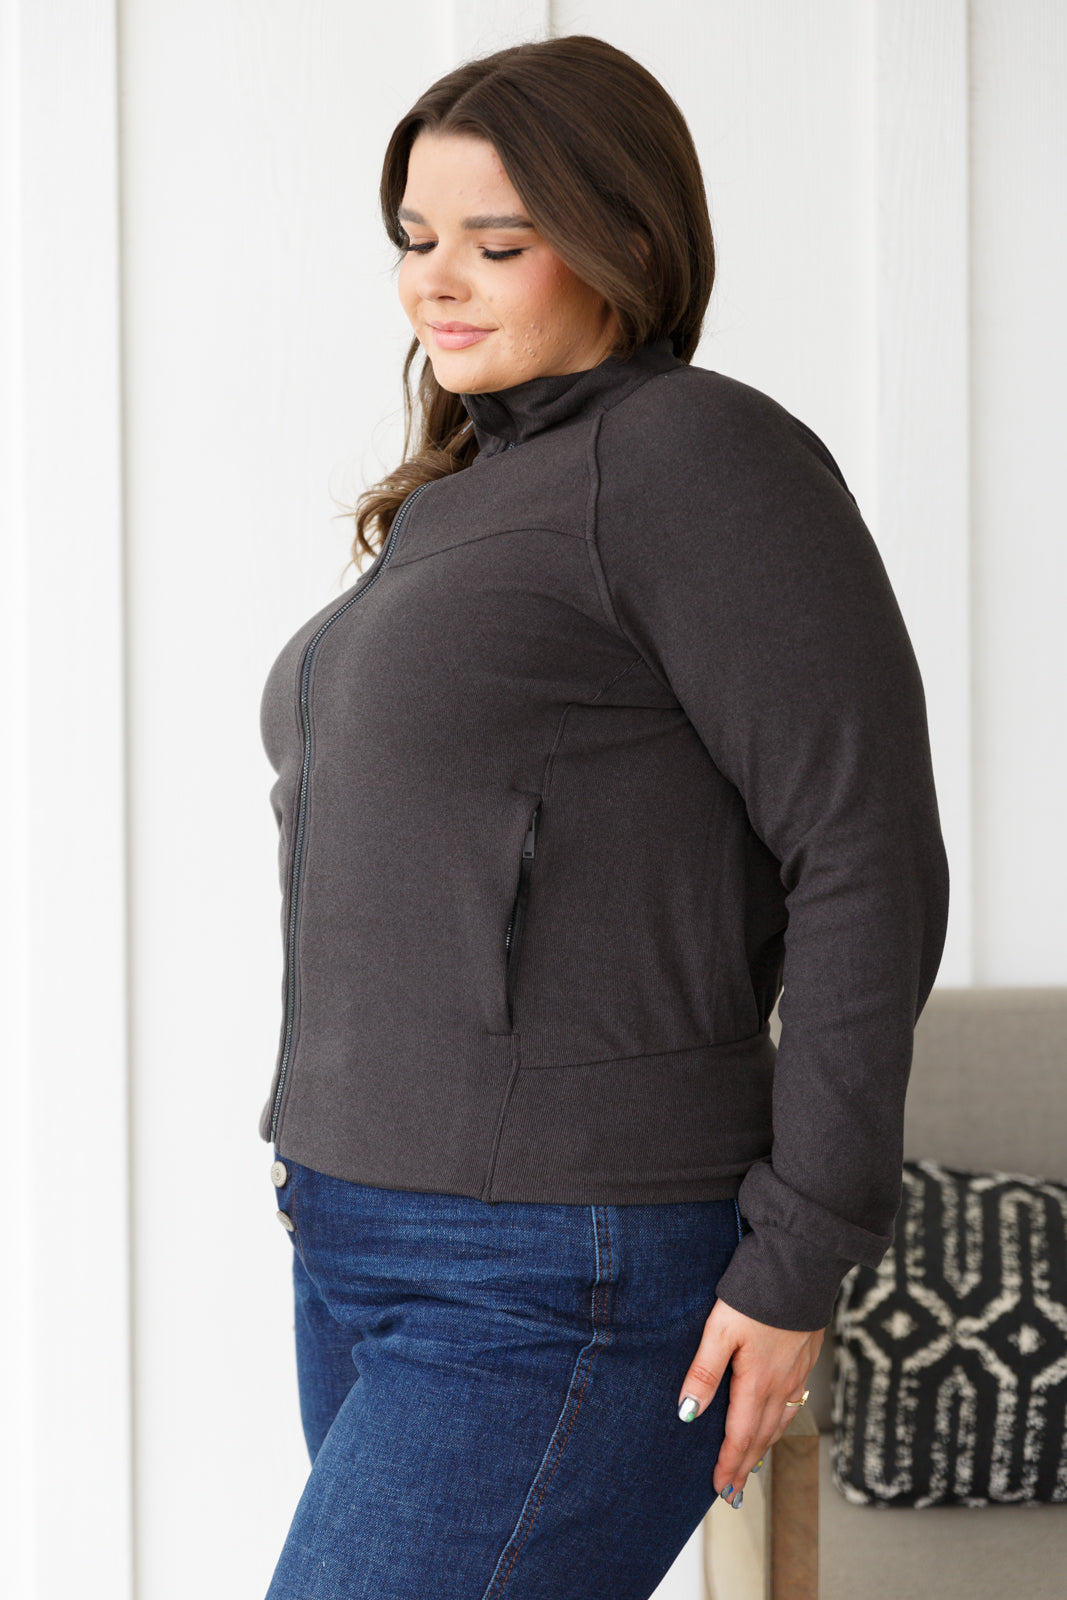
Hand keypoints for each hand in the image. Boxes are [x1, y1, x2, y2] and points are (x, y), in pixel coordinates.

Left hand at [677, 1297, 824, 1507]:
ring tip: (751, 1463)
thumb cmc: (757, 1293)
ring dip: (764, 1446)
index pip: (740, 1436)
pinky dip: (782, 1421)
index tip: (719, 1489)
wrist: (801, 1265)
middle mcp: (782, 1384)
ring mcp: (797, 1371)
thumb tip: (687, 1413)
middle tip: (733, 1491)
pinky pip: (794, 1402)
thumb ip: (704, 1372)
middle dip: (746, 1465)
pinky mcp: (806, 1357)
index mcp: (758, 1382)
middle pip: (762, 1435)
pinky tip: (778, 1419)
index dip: (729, 1465)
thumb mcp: (720, 1329)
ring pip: (781, 1421)